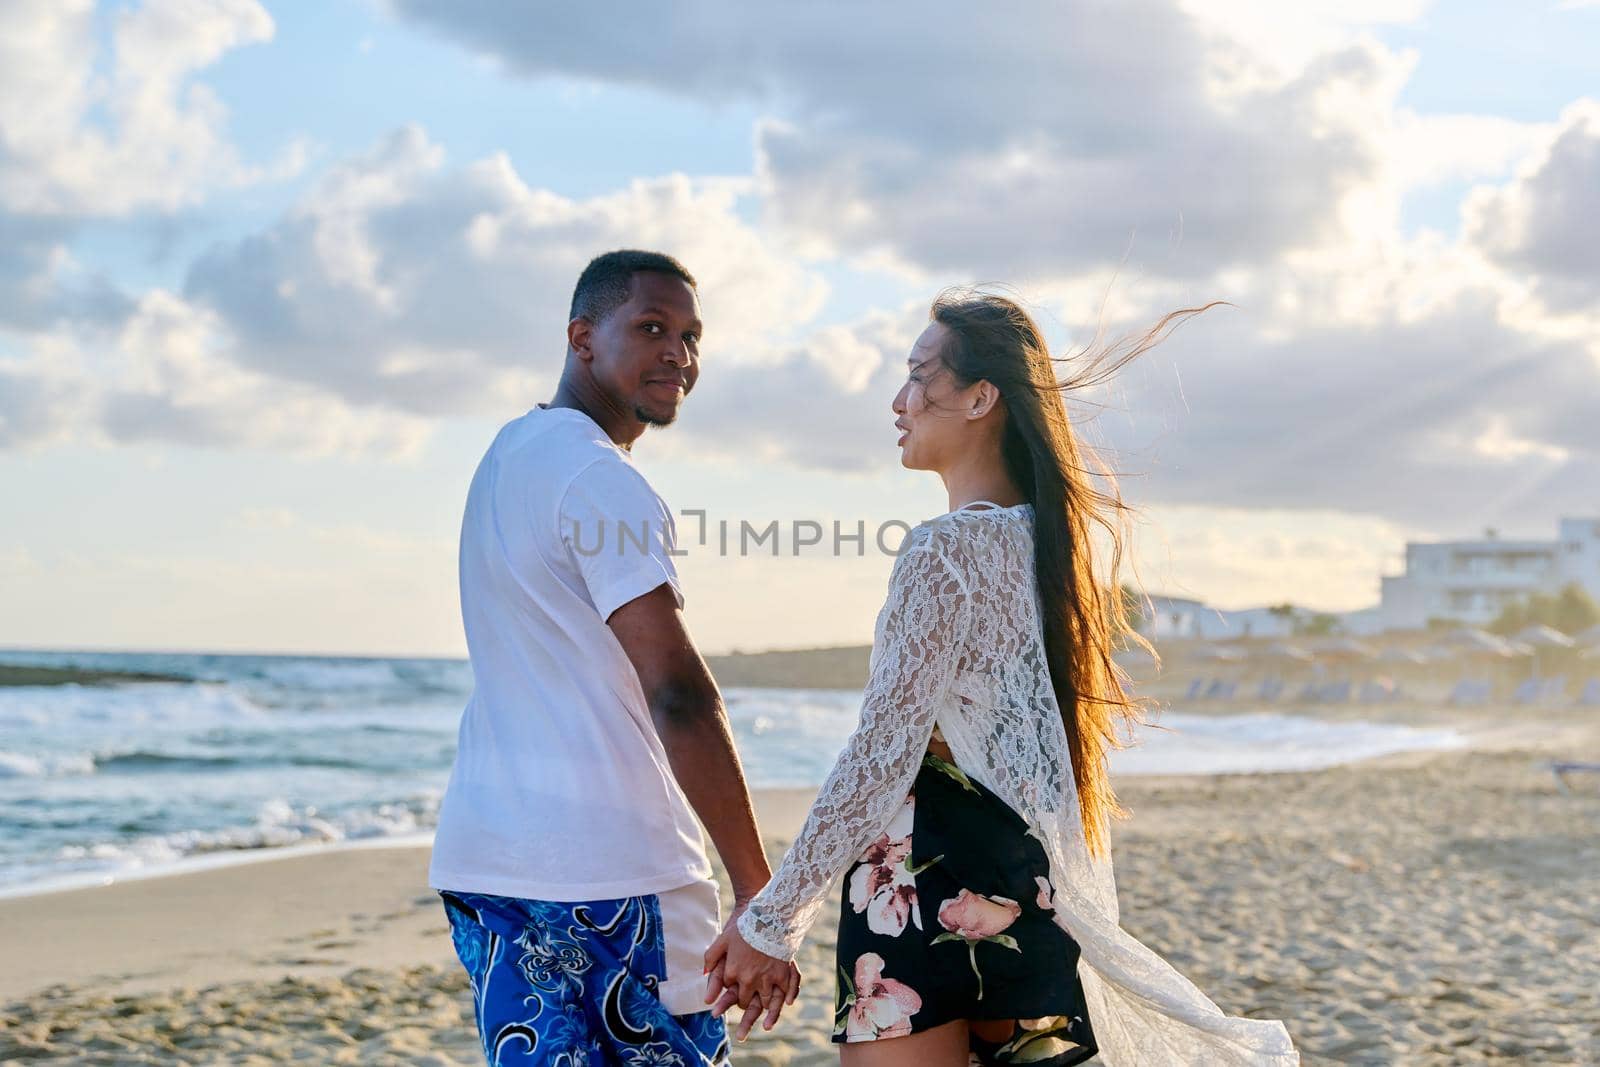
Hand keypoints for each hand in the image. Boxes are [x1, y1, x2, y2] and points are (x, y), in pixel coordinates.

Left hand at [702, 915, 800, 1040]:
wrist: (768, 916)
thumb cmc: (743, 927)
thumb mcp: (722, 939)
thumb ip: (711, 957)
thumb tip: (703, 974)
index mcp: (732, 972)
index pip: (728, 989)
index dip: (731, 986)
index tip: (733, 983)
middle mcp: (747, 979)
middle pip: (744, 1001)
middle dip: (743, 1002)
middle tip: (744, 1003)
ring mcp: (765, 979)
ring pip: (762, 1002)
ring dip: (761, 1006)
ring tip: (762, 1015)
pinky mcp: (781, 976)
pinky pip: (781, 995)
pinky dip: (781, 1002)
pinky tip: (782, 1004)